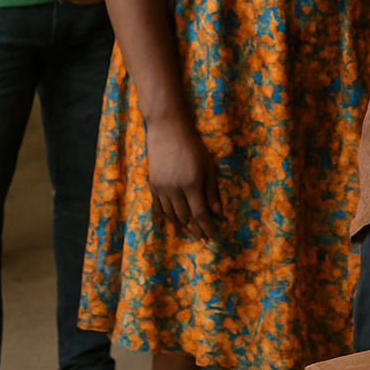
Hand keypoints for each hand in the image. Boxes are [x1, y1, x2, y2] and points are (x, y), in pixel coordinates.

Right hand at [144, 115, 221, 239]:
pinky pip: (158, 208)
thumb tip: (217, 212)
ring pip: (171, 215)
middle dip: (195, 229)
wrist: (167, 131)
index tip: (212, 236)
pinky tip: (173, 221)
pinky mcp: (152, 186)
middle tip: (202, 237)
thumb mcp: (208, 166)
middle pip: (185, 217)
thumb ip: (212, 190)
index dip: (206, 226)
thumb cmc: (193, 146)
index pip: (200, 213)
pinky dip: (166, 217)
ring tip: (190, 232)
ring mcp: (161, 189)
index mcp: (191, 184)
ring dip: (181, 226)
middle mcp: (174, 190)